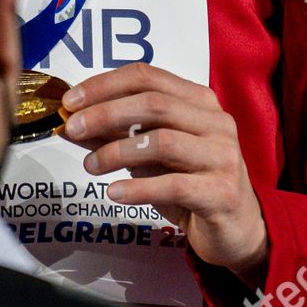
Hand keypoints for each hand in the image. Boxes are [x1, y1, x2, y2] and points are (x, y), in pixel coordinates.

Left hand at [59, 63, 269, 277]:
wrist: (235, 229)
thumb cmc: (189, 184)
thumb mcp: (149, 156)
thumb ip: (115, 135)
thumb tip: (71, 124)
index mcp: (198, 101)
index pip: (147, 77)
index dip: (105, 85)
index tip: (71, 101)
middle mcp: (215, 121)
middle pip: (154, 104)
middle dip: (105, 114)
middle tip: (72, 129)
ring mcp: (222, 155)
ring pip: (162, 141)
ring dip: (117, 151)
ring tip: (91, 166)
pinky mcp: (222, 192)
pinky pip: (174, 184)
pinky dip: (138, 187)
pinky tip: (114, 193)